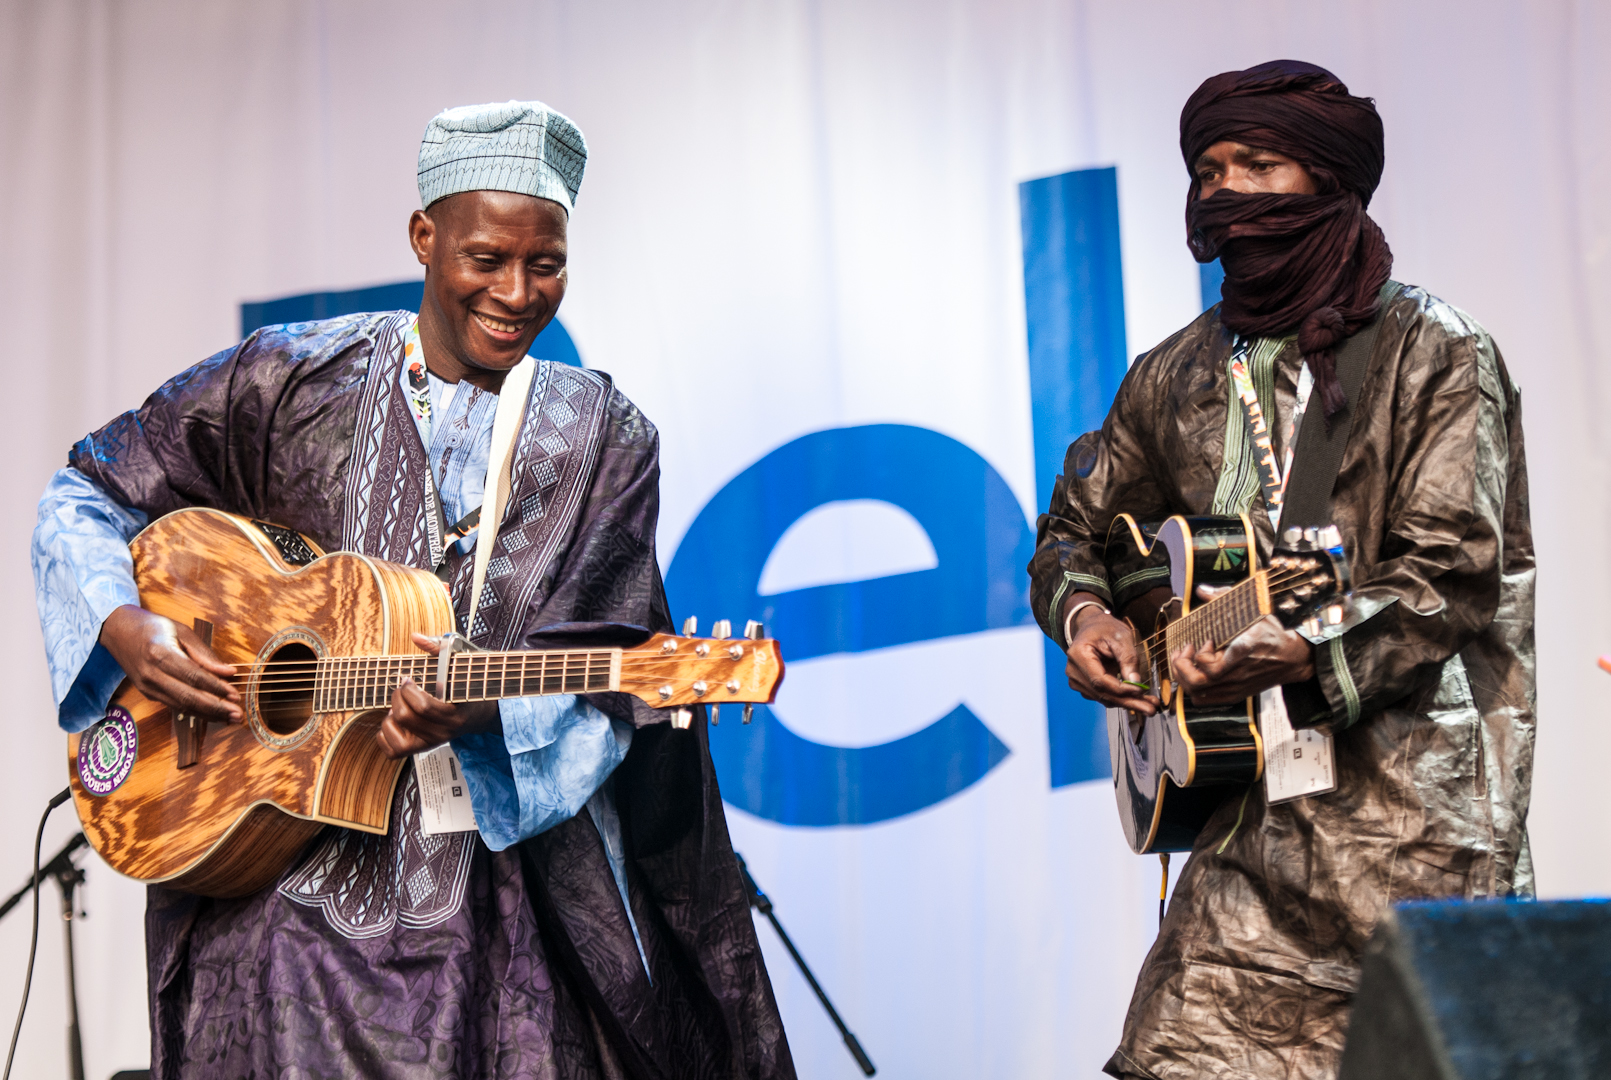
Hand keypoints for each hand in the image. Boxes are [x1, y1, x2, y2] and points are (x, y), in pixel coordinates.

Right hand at [99, 604, 241, 720]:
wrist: (118, 630)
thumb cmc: (153, 627)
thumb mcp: (181, 631)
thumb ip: (204, 654)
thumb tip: (228, 672)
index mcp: (160, 654)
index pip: (193, 676)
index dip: (216, 688)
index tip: (235, 695)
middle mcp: (151, 674)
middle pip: (187, 697)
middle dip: (215, 708)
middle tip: (237, 714)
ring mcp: (147, 687)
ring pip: (182, 706)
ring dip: (208, 715)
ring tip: (231, 718)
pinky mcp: (148, 693)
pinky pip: (175, 706)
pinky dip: (196, 712)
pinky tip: (213, 714)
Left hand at [375, 633, 502, 758]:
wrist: (479, 715)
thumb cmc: (466, 687)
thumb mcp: (458, 666)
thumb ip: (437, 649)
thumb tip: (415, 636)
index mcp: (454, 715)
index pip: (425, 707)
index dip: (409, 690)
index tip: (408, 679)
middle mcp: (442, 733)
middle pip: (406, 717)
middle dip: (398, 697)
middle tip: (402, 688)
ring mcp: (430, 743)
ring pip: (396, 738)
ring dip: (390, 719)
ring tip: (399, 707)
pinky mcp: (420, 750)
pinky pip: (392, 751)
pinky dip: (385, 735)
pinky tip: (394, 722)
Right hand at [1064, 596, 1162, 715]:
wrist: (1093, 627)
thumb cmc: (1105, 628)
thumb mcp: (1121, 636)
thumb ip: (1128, 658)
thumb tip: (1135, 681)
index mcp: (1078, 655)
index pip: (1100, 680)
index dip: (1121, 689)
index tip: (1140, 691)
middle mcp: (1073, 671)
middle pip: (1102, 693)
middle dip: (1128, 702)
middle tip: (1151, 709)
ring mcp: (1077, 680)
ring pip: (1104, 698)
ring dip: (1127, 703)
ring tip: (1149, 705)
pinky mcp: (1084, 686)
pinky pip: (1104, 696)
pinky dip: (1121, 699)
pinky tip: (1137, 699)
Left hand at [1171, 586, 1315, 704]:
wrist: (1292, 659)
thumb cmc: (1271, 635)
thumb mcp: (1253, 612)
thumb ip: (1224, 597)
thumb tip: (1202, 589)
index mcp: (1241, 653)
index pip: (1209, 666)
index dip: (1199, 654)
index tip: (1205, 640)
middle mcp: (1236, 675)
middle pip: (1197, 683)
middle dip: (1181, 666)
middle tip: (1184, 651)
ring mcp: (1234, 688)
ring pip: (1197, 693)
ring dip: (1184, 676)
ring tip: (1184, 661)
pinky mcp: (1234, 695)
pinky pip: (1205, 700)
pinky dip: (1192, 689)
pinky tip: (1194, 673)